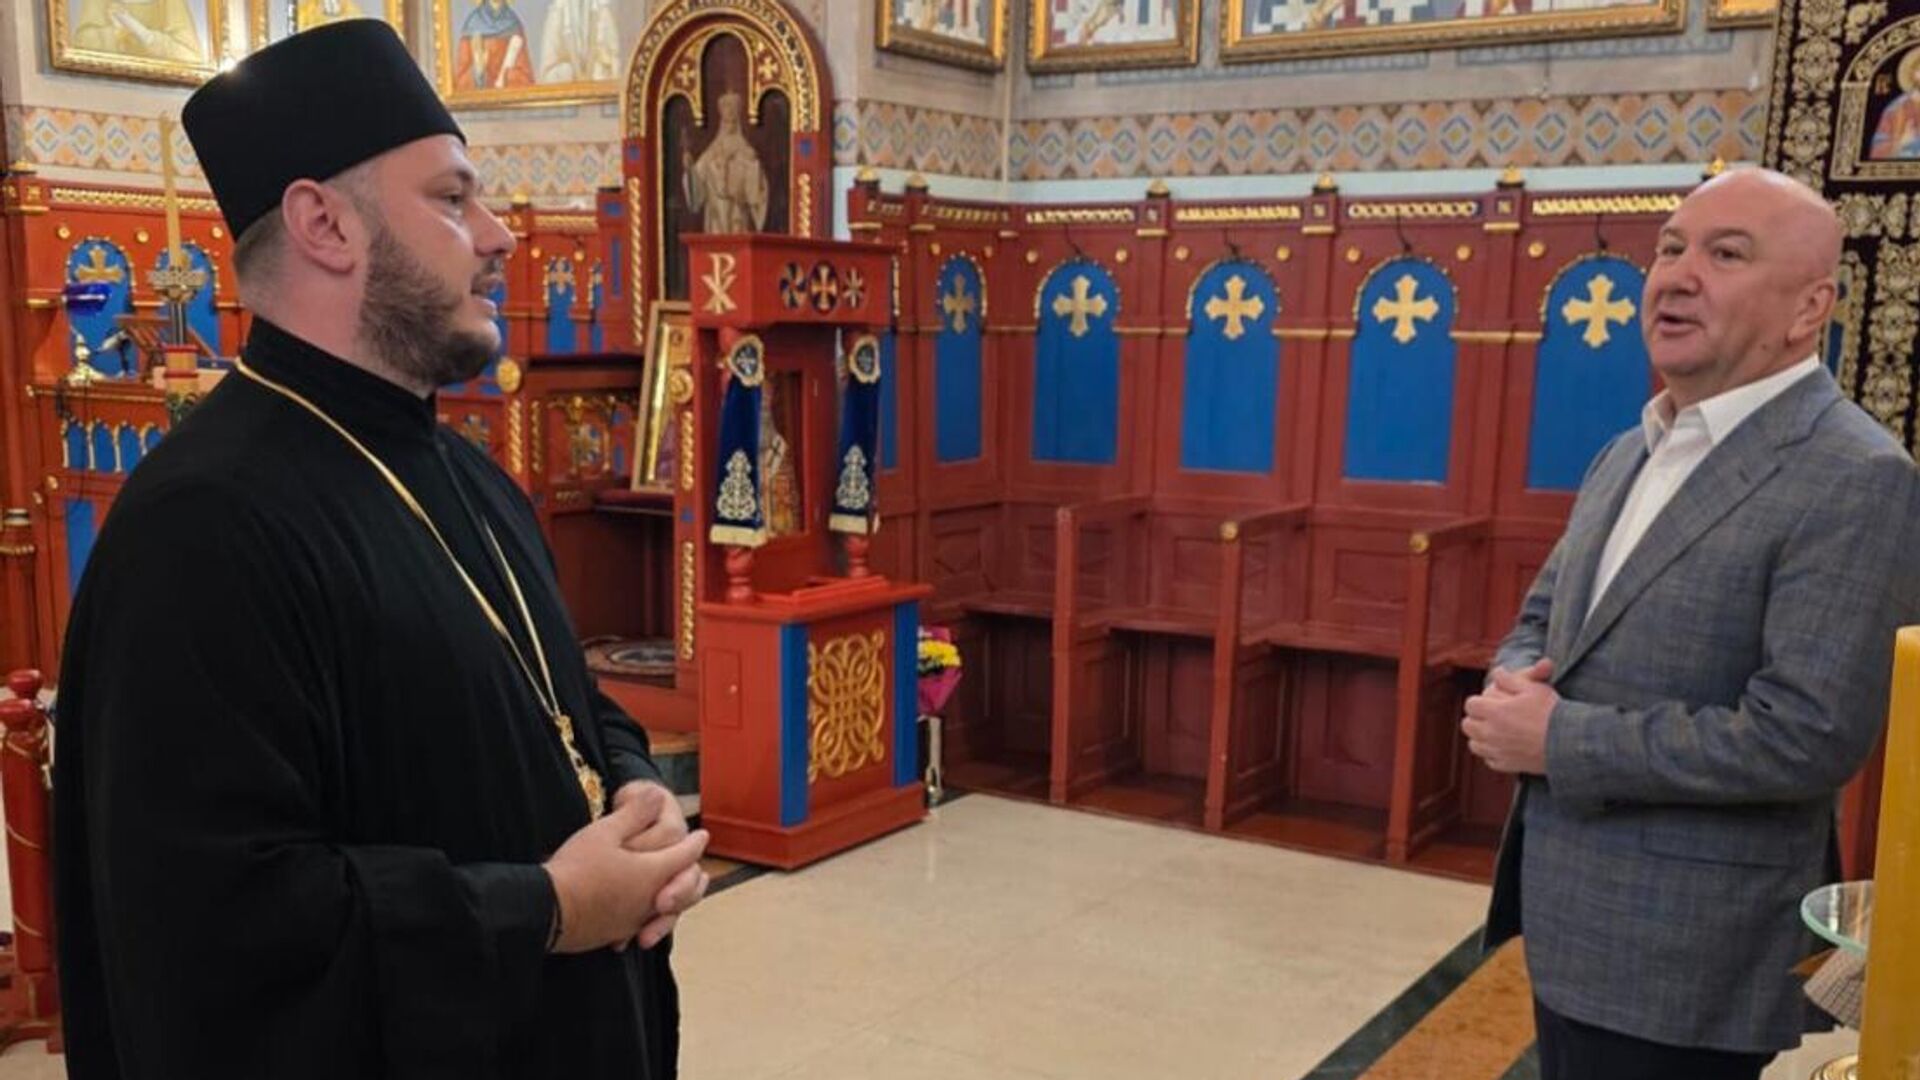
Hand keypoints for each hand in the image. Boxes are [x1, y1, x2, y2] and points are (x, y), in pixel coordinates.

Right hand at [543, 785, 707, 953]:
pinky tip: (643, 916)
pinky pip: (643, 923)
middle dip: (693, 876)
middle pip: (685, 888)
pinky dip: (652, 917)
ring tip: (678, 896)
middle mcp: (650, 899)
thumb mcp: (605, 831)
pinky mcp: (616, 933)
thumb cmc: (576, 867)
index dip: (695, 843)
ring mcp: (634, 919)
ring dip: (678, 898)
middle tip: (699, 869)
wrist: (545, 909)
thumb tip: (656, 794)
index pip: (684, 855)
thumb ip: (634, 813)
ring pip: (667, 911)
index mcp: (652, 872)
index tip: (702, 835)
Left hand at [1461, 660, 1556, 774]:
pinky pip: (1488, 760)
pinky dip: (1492, 753)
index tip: (1490, 701)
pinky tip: (1505, 746)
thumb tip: (1497, 672)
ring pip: (1474, 744)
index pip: (1470, 704)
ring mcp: (1497, 751)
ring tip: (1495, 731)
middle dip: (1476, 718)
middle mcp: (1491, 733)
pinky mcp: (1506, 765)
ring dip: (1480, 737)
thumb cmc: (1552, 712)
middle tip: (1490, 715)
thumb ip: (1510, 679)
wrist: (1569, 742)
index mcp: (1495, 712)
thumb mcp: (1534, 688)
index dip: (1479, 701)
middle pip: (1467, 725)